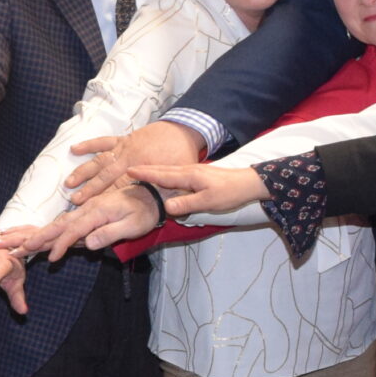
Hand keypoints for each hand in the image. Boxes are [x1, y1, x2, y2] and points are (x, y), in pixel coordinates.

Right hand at [38, 187, 161, 259]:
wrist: (152, 194)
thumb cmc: (144, 212)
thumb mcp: (132, 226)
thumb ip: (110, 234)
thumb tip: (89, 244)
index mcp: (98, 212)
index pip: (74, 231)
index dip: (61, 245)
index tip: (51, 258)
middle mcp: (89, 208)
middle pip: (61, 224)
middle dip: (41, 236)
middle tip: (22, 247)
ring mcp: (88, 208)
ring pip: (62, 221)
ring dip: (44, 232)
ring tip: (27, 242)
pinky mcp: (90, 210)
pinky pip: (69, 220)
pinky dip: (55, 228)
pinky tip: (48, 234)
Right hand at [61, 118, 203, 201]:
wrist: (183, 129)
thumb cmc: (182, 155)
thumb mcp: (178, 177)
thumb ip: (171, 194)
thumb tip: (167, 212)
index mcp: (140, 169)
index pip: (116, 187)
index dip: (102, 198)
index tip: (88, 208)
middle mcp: (128, 158)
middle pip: (103, 176)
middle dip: (88, 189)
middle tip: (74, 200)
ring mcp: (123, 147)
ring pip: (99, 160)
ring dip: (83, 171)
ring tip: (69, 183)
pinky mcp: (123, 138)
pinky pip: (103, 141)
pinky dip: (88, 145)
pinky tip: (74, 149)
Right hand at [134, 160, 266, 218]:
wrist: (248, 183)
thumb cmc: (229, 193)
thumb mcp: (208, 202)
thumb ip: (187, 204)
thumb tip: (166, 207)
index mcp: (188, 176)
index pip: (162, 175)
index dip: (145, 174)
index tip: (129, 171)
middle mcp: (188, 171)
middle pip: (162, 170)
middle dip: (145, 169)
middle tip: (128, 169)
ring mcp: (193, 171)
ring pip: (168, 171)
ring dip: (153, 171)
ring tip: (140, 172)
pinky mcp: (198, 175)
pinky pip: (175, 173)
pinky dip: (164, 174)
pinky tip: (162, 177)